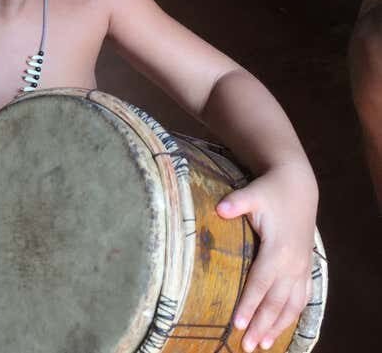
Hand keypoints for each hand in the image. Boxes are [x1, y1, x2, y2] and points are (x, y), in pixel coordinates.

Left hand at [216, 164, 317, 351]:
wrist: (298, 187)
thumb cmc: (270, 192)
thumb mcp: (252, 193)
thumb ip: (236, 203)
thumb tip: (220, 209)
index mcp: (278, 250)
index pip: (260, 283)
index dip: (249, 304)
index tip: (237, 324)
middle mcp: (293, 264)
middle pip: (275, 302)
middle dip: (260, 325)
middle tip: (246, 346)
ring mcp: (302, 267)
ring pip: (291, 305)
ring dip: (277, 326)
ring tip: (262, 344)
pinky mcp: (305, 267)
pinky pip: (302, 298)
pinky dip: (292, 315)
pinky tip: (282, 327)